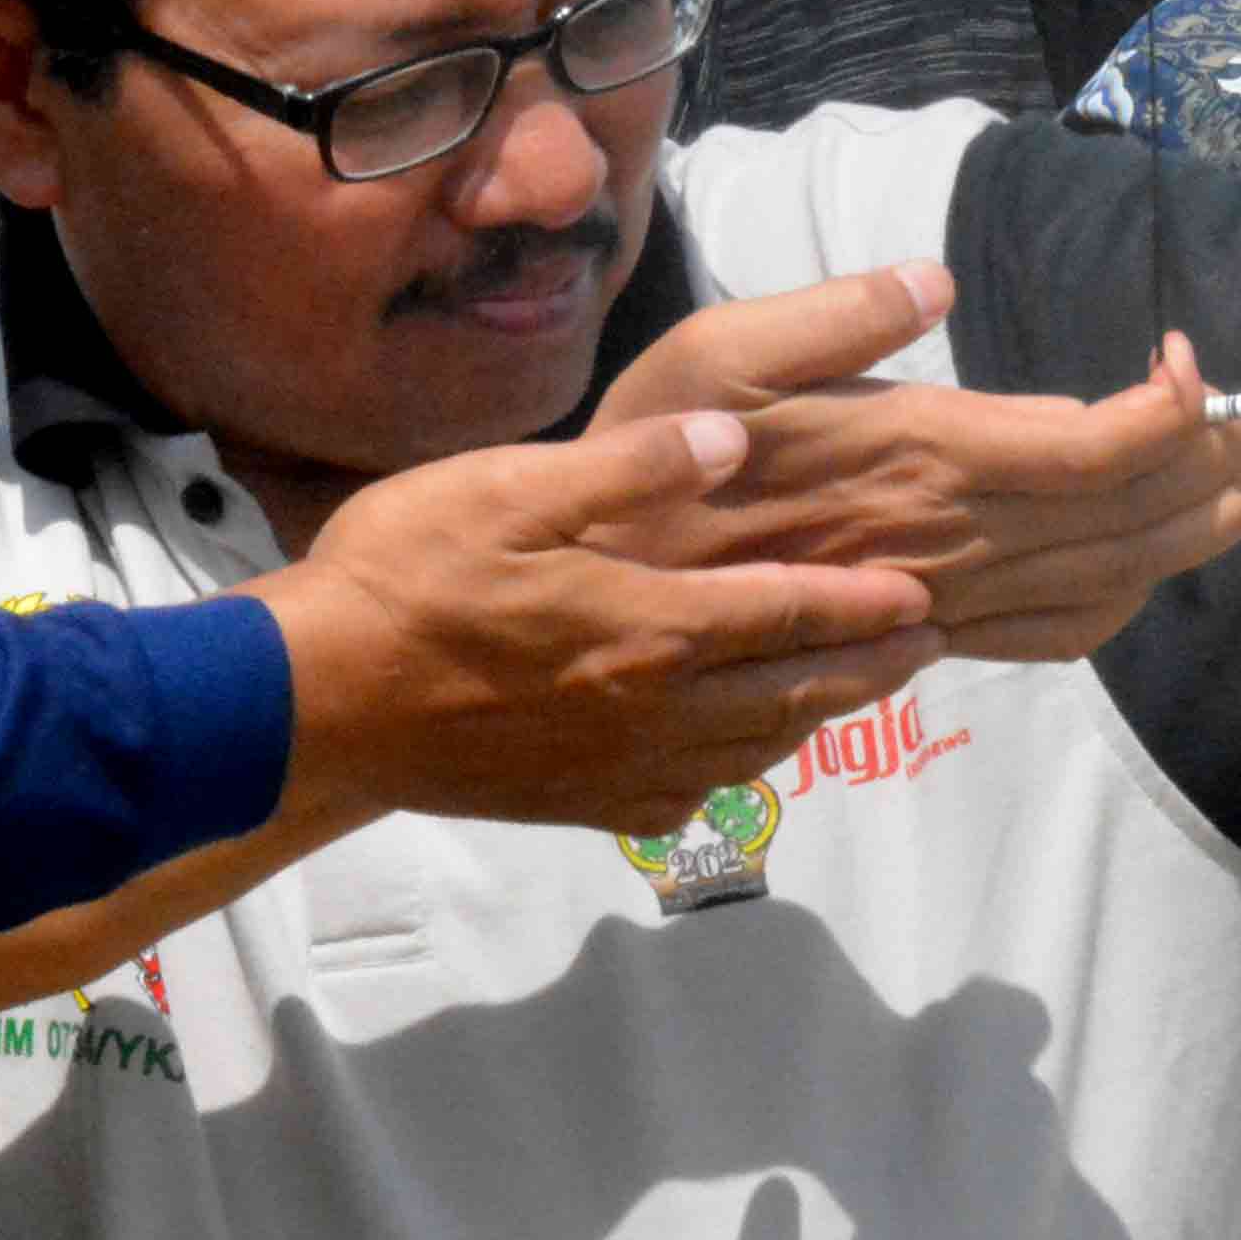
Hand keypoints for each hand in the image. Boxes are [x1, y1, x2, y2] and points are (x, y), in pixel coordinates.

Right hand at [257, 409, 946, 836]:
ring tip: (855, 690)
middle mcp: (653, 706)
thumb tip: (734, 437)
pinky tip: (745, 756)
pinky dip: (740, 773)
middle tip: (926, 645)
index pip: (789, 611)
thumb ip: (634, 466)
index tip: (925, 596)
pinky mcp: (578, 802)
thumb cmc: (406, 576)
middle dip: (867, 665)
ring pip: (753, 749)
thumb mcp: (513, 487)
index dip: (864, 604)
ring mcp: (617, 764)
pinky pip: (689, 796)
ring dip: (816, 717)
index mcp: (649, 622)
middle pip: (792, 689)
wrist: (314, 702)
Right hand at [600, 266, 1240, 660]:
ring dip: (1190, 535)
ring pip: (1111, 586)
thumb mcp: (715, 353)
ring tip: (1232, 480)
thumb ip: (835, 315)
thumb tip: (935, 281)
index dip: (1175, 410)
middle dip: (1213, 469)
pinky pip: (1054, 635)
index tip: (1186, 357)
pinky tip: (1137, 558)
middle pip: (1131, 522)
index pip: (1099, 450)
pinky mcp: (919, 641)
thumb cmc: (646, 458)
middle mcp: (947, 543)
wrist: (588, 596)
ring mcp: (938, 603)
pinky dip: (1122, 597)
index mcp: (916, 456)